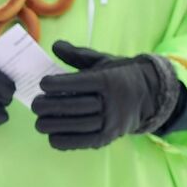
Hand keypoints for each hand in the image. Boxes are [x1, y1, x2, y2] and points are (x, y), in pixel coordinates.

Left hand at [32, 41, 179, 149]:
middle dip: (50, 107)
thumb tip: (55, 45)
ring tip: (39, 121)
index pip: (79, 82)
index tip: (42, 83)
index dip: (58, 84)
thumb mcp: (102, 60)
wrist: (151, 95)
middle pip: (76, 106)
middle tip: (35, 104)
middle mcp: (112, 102)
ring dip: (54, 125)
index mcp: (109, 80)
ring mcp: (112, 122)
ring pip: (79, 125)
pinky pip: (86, 142)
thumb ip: (78, 55)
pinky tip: (52, 137)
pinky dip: (67, 142)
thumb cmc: (119, 75)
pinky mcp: (110, 137)